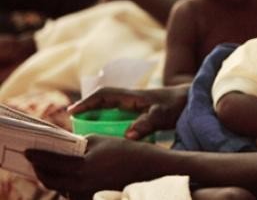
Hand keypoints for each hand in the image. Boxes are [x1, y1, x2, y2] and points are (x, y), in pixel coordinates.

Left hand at [26, 135, 161, 198]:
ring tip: (49, 169)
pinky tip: (68, 179)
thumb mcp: (101, 140)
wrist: (150, 170)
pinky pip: (74, 193)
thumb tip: (65, 147)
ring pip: (61, 188)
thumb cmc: (128, 151)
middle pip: (51, 180)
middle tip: (35, 162)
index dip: (37, 156)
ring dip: (53, 179)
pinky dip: (67, 186)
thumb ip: (79, 144)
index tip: (28, 152)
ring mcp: (88, 194)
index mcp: (82, 167)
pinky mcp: (94, 198)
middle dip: (40, 170)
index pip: (51, 162)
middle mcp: (82, 184)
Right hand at [68, 85, 189, 139]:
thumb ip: (146, 124)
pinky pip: (118, 117)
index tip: (71, 112)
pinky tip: (107, 136)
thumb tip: (127, 135)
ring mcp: (134, 106)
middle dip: (87, 112)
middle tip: (73, 125)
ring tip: (85, 133)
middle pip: (102, 103)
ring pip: (109, 111)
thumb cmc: (178, 105)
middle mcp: (130, 99)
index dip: (86, 103)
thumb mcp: (162, 115)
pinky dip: (110, 125)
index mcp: (132, 96)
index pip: (103, 95)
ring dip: (97, 118)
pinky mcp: (140, 113)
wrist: (193, 101)